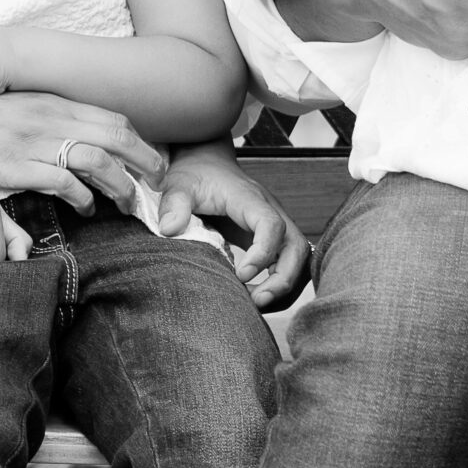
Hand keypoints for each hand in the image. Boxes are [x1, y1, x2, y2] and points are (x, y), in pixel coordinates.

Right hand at [0, 89, 167, 212]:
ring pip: (97, 160)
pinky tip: (86, 208)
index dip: (141, 142)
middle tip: (158, 184)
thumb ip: (55, 122)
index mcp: (56, 104)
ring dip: (119, 184)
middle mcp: (50, 119)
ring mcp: (33, 142)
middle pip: (116, 137)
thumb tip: (85, 142)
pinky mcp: (15, 165)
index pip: (114, 119)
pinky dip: (82, 197)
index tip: (152, 162)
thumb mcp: (25, 110)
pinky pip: (62, 181)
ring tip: (125, 203)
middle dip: (146, 162)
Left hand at [151, 140, 310, 307]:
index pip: (272, 225)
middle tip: (257, 301)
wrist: (207, 163)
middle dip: (283, 279)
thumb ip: (173, 204)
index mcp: (249, 198)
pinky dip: (280, 285)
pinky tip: (256, 298)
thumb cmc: (195, 175)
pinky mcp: (271, 240)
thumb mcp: (179, 184)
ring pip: (299, 259)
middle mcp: (270, 211)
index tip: (241, 274)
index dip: (263, 252)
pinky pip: (288, 264)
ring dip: (285, 286)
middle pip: (297, 247)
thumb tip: (169, 229)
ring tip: (257, 304)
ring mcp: (274, 226)